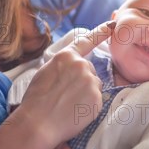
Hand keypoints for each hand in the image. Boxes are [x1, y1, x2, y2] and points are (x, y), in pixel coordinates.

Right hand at [13, 22, 114, 145]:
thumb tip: (72, 67)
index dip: (101, 32)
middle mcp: (80, 65)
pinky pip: (96, 100)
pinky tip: (74, 111)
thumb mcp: (45, 73)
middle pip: (89, 71)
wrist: (37, 123)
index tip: (113, 24)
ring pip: (94, 85)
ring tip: (68, 104)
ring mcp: (90, 81)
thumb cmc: (36, 100)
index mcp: (66, 56)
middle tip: (65, 95)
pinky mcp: (97, 97)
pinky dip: (88, 106)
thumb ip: (62, 66)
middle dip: (81, 81)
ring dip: (86, 93)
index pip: (86, 40)